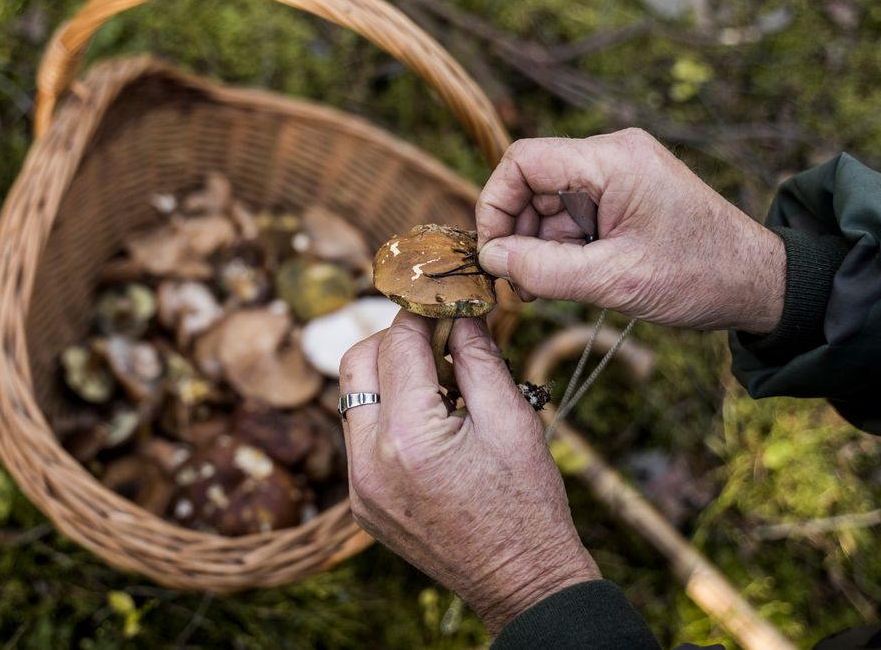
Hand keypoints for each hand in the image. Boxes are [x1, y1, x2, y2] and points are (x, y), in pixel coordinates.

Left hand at [338, 310, 598, 632]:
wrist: (522, 582)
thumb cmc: (528, 503)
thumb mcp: (513, 420)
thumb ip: (479, 357)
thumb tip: (461, 310)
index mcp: (409, 437)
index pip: (397, 344)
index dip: (420, 312)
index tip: (440, 298)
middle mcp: (369, 462)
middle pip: (357, 364)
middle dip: (392, 339)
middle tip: (435, 336)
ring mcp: (360, 488)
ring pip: (353, 400)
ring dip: (386, 377)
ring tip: (436, 382)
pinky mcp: (362, 505)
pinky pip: (359, 439)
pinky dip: (385, 417)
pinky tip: (427, 423)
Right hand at [475, 128, 785, 333]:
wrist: (758, 283)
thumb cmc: (698, 276)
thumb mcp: (613, 280)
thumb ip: (543, 270)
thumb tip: (489, 259)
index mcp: (612, 160)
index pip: (523, 162)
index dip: (495, 205)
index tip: (491, 254)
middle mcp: (613, 155)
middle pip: (533, 183)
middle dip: (518, 233)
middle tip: (518, 284)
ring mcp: (620, 174)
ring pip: (549, 203)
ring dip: (539, 246)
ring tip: (546, 288)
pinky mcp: (625, 195)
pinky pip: (573, 214)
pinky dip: (562, 247)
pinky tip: (570, 279)